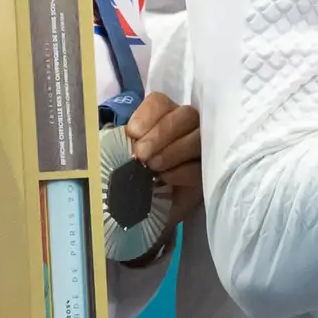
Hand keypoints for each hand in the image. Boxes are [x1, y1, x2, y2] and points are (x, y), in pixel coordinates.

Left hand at [125, 92, 202, 215]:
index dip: (147, 115)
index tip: (132, 134)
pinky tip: (166, 179)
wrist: (138, 214)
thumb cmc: (128, 178)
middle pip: (185, 115)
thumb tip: (113, 135)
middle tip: (142, 155)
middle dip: (162, 133)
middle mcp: (184, 128)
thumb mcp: (117, 157)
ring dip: (173, 151)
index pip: (160, 102)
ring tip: (154, 167)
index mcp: (159, 119)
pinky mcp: (205, 174)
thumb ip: (117, 142)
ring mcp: (199, 150)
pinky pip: (200, 166)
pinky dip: (182, 171)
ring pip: (198, 138)